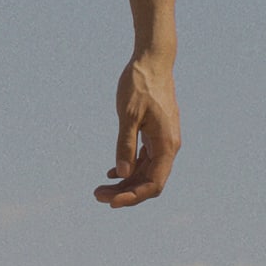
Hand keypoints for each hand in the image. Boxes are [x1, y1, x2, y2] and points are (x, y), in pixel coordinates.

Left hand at [94, 52, 179, 206]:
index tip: (111, 202)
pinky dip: (129, 168)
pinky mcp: (156, 134)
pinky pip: (145, 159)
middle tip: (97, 195)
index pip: (154, 183)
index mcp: (166, 145)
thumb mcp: (127, 115)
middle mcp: (169, 146)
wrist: (152, 62)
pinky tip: (111, 173)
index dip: (133, 196)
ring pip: (146, 171)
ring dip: (125, 182)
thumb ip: (125, 144)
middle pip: (149, 181)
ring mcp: (163, 141)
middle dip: (125, 192)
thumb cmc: (139, 85)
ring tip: (99, 188)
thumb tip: (123, 173)